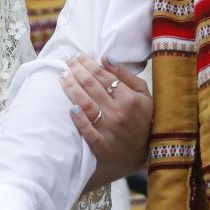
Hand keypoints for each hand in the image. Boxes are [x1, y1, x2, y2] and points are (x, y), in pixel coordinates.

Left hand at [61, 55, 152, 185]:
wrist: (146, 153)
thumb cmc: (144, 119)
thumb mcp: (144, 94)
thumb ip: (127, 76)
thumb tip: (106, 58)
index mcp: (130, 98)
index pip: (104, 76)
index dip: (89, 64)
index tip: (79, 56)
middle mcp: (119, 112)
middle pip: (92, 86)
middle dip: (77, 71)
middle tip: (67, 60)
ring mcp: (110, 129)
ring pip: (86, 104)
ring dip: (72, 89)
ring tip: (63, 77)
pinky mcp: (102, 145)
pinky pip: (88, 131)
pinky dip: (79, 120)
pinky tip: (70, 109)